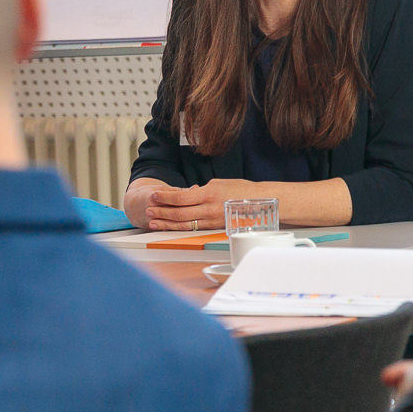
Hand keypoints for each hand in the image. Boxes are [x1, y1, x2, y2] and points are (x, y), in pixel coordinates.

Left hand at [141, 179, 264, 231]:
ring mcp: (213, 221)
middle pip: (179, 212)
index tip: (154, 195)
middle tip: (148, 210)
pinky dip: (180, 227)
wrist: (264, 204)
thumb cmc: (243, 191)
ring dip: (167, 223)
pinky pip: (195, 228)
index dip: (165, 197)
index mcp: (210, 194)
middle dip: (161, 212)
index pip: (181, 197)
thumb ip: (202, 190)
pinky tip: (171, 227)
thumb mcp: (220, 184)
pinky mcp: (215, 228)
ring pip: (185, 224)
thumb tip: (188, 193)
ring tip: (153, 221)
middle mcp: (210, 209)